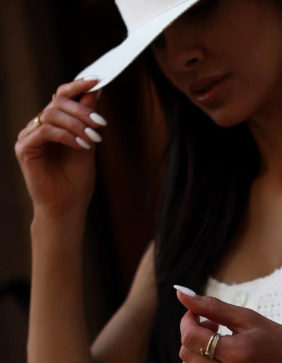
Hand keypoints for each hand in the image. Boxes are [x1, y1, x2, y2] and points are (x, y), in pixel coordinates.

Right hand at [14, 78, 106, 219]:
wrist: (67, 208)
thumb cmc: (77, 181)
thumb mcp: (88, 143)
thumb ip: (88, 118)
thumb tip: (95, 89)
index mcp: (54, 123)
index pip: (62, 95)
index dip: (78, 85)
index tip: (98, 80)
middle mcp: (39, 126)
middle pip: (57, 102)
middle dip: (82, 109)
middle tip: (100, 122)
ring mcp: (29, 136)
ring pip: (51, 114)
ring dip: (76, 124)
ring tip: (93, 139)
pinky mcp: (24, 148)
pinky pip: (45, 131)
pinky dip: (65, 135)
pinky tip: (80, 145)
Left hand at [175, 290, 281, 362]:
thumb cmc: (280, 343)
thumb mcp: (250, 319)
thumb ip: (213, 306)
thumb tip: (180, 292)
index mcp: (238, 354)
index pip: (190, 337)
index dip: (188, 321)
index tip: (197, 315)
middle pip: (187, 356)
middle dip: (193, 337)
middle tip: (214, 330)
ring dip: (192, 360)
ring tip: (213, 352)